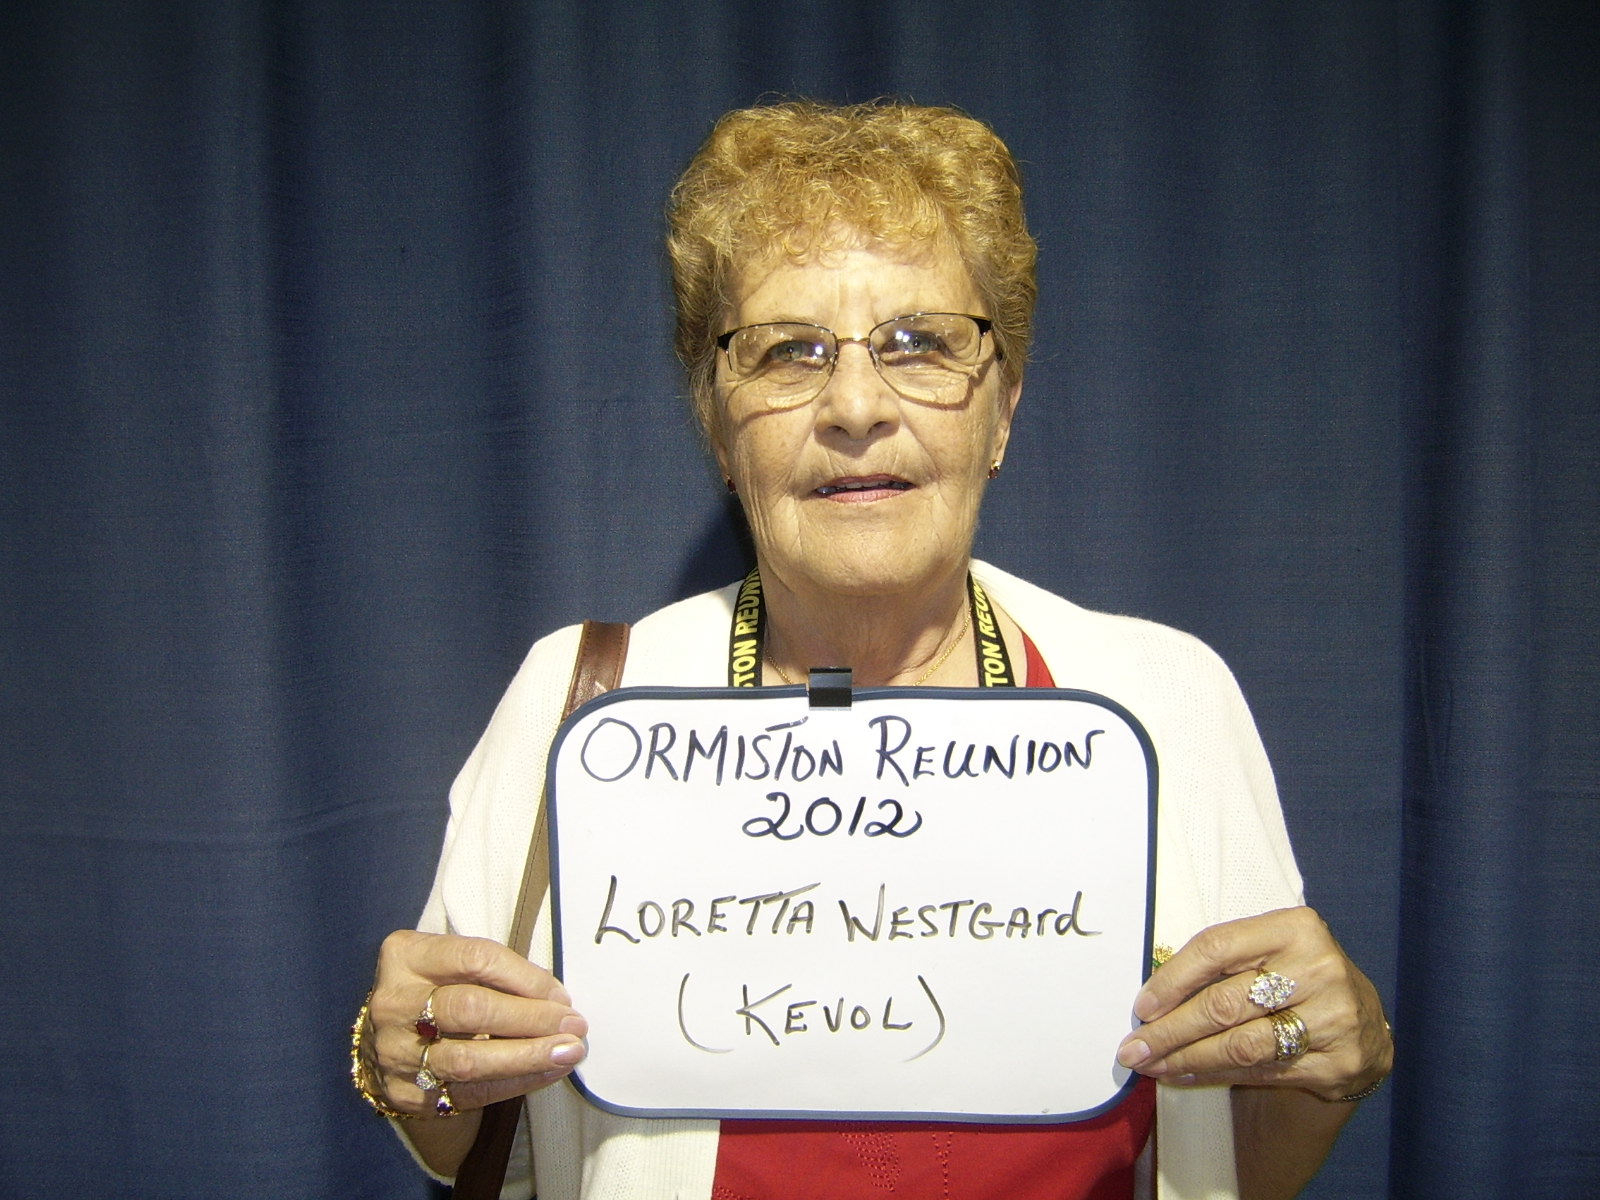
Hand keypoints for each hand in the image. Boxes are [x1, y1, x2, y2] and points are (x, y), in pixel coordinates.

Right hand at [361, 930, 588, 1116]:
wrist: (392, 1043)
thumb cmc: (438, 991)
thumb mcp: (453, 965)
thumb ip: (496, 973)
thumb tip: (556, 999)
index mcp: (406, 956)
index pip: (475, 958)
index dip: (524, 976)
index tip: (559, 994)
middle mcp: (395, 1003)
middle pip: (471, 1009)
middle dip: (530, 1018)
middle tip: (573, 1024)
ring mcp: (395, 1052)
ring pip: (469, 1059)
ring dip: (528, 1056)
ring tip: (569, 1051)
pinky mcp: (406, 1094)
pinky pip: (470, 1093)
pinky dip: (517, 1082)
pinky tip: (548, 1072)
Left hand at [1116, 907, 1390, 1100]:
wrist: (1363, 1024)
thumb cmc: (1295, 978)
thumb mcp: (1269, 951)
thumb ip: (1221, 963)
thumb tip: (1151, 998)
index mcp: (1296, 928)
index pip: (1217, 948)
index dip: (1172, 979)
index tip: (1141, 1007)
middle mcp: (1318, 968)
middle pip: (1224, 1002)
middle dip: (1170, 1029)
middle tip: (1133, 1048)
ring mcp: (1333, 1018)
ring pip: (1240, 1044)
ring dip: (1186, 1058)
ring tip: (1151, 1066)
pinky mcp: (1338, 1063)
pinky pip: (1261, 1072)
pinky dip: (1215, 1075)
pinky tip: (1184, 1075)